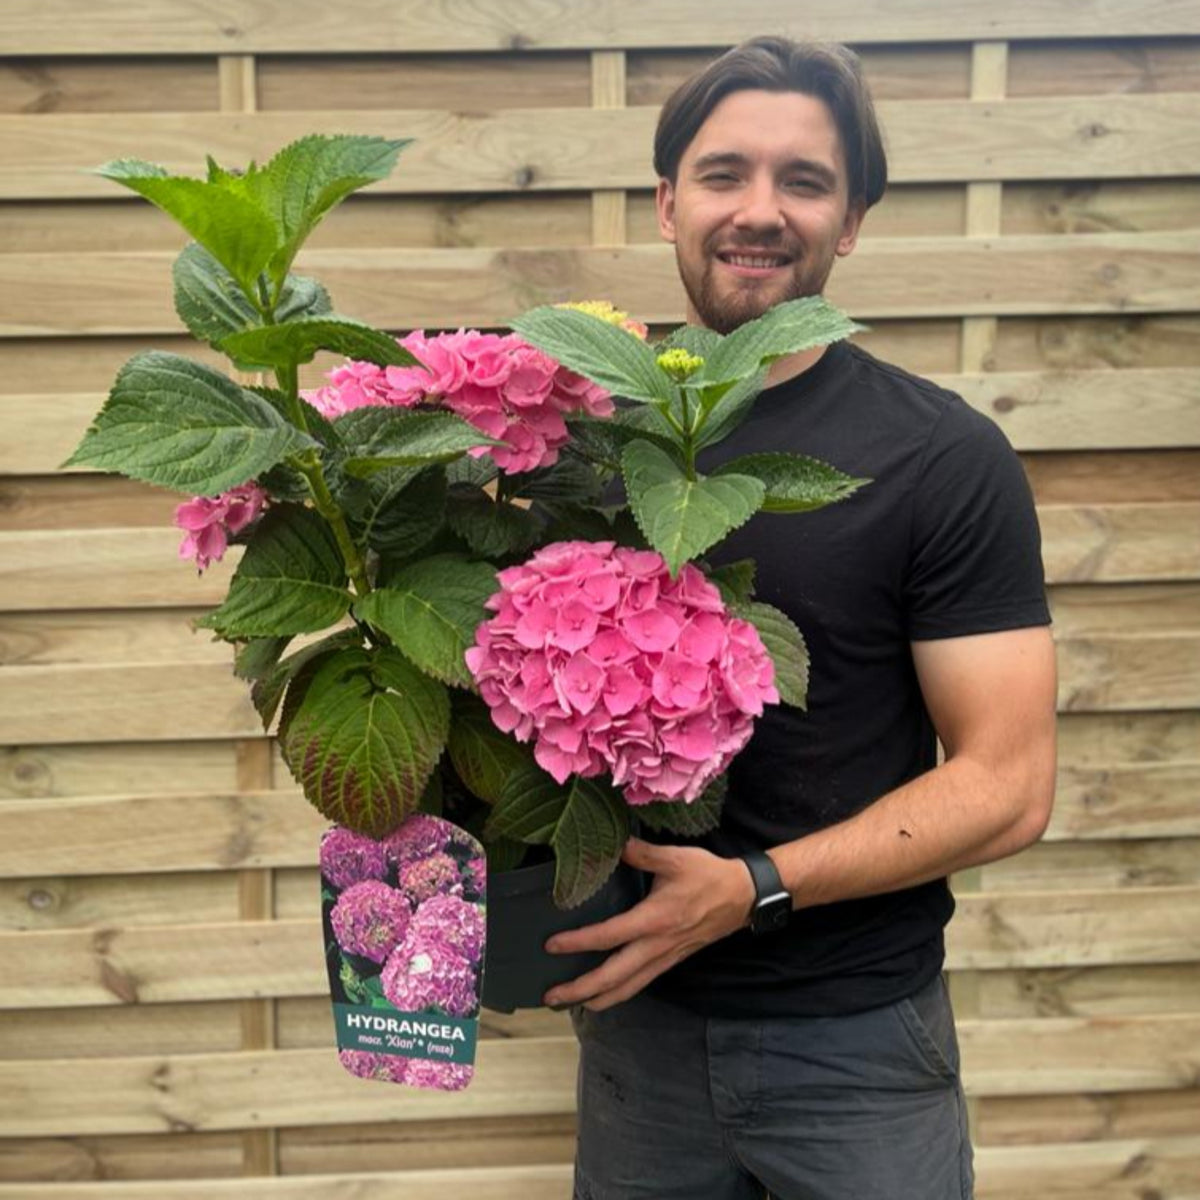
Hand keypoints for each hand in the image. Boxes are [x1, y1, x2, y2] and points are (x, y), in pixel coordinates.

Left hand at [542, 837, 755, 1010]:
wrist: (742, 896)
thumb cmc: (708, 875)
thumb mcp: (675, 857)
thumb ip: (642, 852)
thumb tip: (615, 843)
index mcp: (655, 919)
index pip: (609, 936)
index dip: (578, 942)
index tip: (552, 946)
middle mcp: (657, 945)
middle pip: (613, 977)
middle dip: (581, 989)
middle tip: (551, 996)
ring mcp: (665, 957)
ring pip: (628, 988)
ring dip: (598, 998)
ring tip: (571, 1004)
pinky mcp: (671, 961)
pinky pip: (641, 983)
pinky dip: (619, 993)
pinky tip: (605, 994)